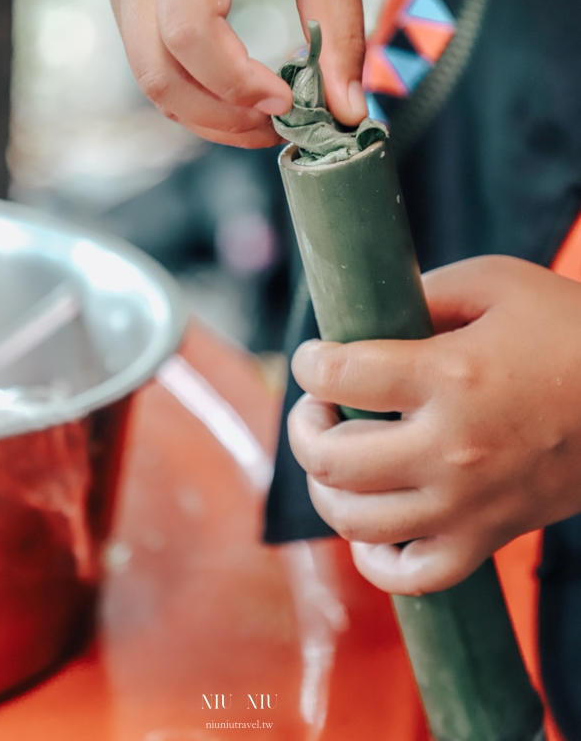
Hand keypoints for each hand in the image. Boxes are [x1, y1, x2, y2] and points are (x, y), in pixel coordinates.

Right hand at [108, 0, 366, 147]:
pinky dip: (194, 96)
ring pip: (149, 80)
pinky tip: (241, 96)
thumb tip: (347, 114)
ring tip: (267, 118)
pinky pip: (151, 66)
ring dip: (207, 116)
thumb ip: (340, 30)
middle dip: (220, 116)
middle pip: (157, 71)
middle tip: (280, 128)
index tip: (290, 101)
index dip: (237, 83)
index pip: (189, 30)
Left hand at [287, 256, 580, 593]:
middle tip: (318, 405)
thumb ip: (424, 292)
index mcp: (449, 376)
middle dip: (304, 426)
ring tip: (335, 455)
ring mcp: (468, 503)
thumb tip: (365, 318)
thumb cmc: (570, 329)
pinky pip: (413, 575)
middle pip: (332, 458)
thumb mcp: (497, 283)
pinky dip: (374, 560)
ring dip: (324, 487)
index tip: (315, 357)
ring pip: (356, 521)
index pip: (341, 376)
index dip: (311, 361)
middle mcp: (451, 448)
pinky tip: (368, 526)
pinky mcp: (489, 538)